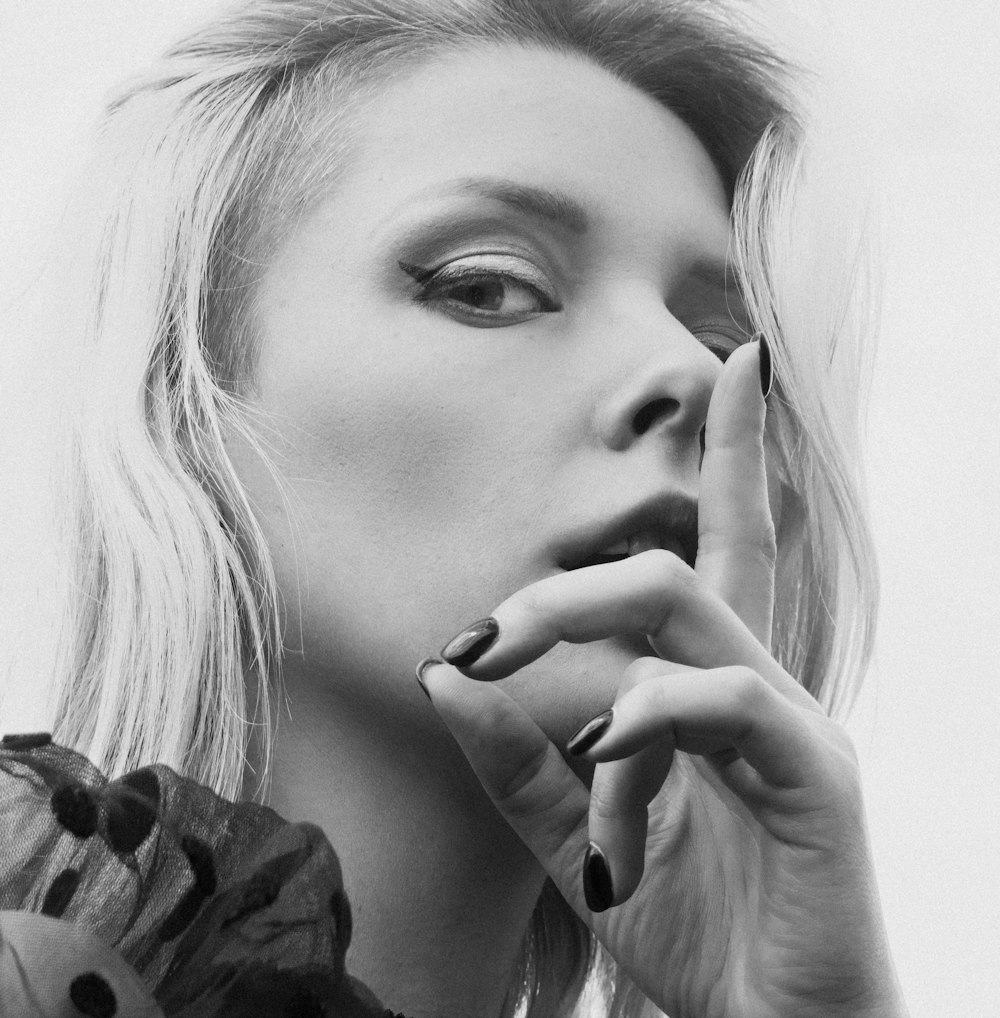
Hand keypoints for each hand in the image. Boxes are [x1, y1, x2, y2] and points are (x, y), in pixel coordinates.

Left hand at [419, 343, 907, 1017]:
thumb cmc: (687, 921)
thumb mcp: (574, 832)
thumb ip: (514, 759)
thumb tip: (444, 674)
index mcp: (709, 684)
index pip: (726, 542)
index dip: (739, 450)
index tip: (740, 363)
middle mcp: (755, 680)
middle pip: (672, 564)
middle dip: (568, 587)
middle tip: (485, 637)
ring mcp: (791, 719)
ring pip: (681, 616)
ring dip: (590, 673)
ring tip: (566, 758)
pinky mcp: (816, 771)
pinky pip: (723, 701)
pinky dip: (646, 721)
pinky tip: (603, 754)